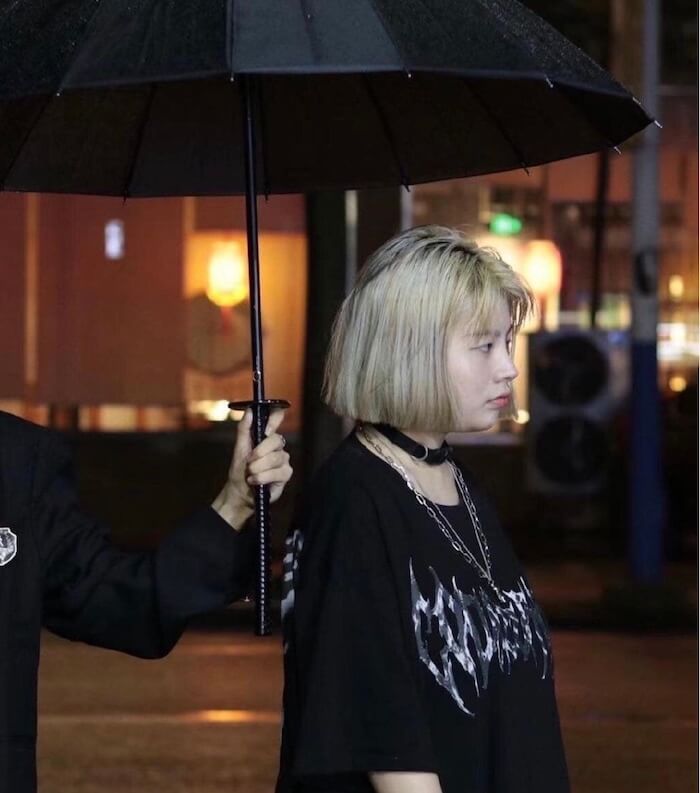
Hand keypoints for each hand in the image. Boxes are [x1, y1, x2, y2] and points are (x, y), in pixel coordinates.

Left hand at [212, 408, 292, 530]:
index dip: (275, 418)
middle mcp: (277, 447)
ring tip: (250, 474)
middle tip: (249, 462)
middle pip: (276, 440)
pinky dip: (263, 477)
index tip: (267, 427)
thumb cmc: (239, 471)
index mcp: (266, 437)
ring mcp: (283, 460)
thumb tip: (250, 410)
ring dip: (259, 468)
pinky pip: (278, 472)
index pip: (277, 419)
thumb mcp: (239, 448)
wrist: (239, 493)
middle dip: (259, 452)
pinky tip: (255, 481)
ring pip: (276, 458)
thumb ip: (244, 429)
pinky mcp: (286, 474)